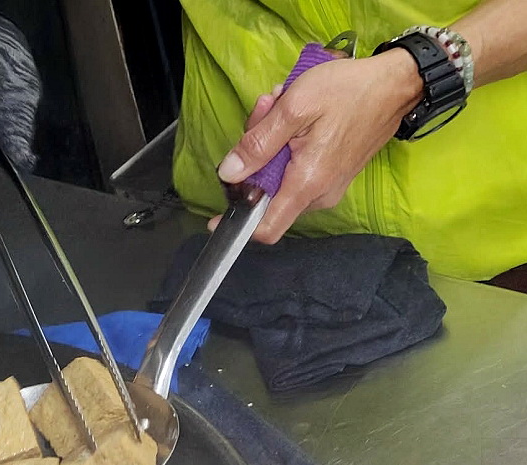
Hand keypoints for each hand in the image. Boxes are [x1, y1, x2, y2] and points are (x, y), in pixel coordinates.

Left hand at [209, 50, 422, 243]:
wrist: (396, 84)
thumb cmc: (348, 91)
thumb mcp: (294, 107)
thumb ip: (258, 144)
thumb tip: (229, 174)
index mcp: (307, 183)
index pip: (266, 229)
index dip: (238, 224)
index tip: (218, 215)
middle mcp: (319, 195)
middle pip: (267, 194)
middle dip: (254, 156)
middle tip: (263, 112)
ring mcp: (327, 187)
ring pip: (279, 178)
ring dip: (269, 143)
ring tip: (278, 103)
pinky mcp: (331, 176)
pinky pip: (296, 170)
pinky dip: (286, 145)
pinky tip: (291, 115)